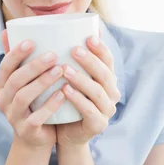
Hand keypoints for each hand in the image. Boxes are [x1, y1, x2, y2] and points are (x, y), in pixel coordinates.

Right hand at [0, 30, 65, 149]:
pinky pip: (36, 117)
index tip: (32, 41)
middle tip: (53, 55)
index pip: (5, 67)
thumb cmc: (34, 103)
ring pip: (23, 97)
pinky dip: (49, 105)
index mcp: (1, 86)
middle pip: (14, 81)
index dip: (15, 54)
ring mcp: (12, 117)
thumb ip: (19, 59)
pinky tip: (62, 94)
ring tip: (60, 71)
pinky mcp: (25, 130)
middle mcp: (2, 100)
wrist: (36, 139)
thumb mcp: (25, 82)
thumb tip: (8, 30)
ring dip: (42, 83)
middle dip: (33, 66)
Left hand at [56, 30, 120, 147]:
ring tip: (65, 69)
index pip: (108, 60)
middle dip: (90, 60)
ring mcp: (107, 110)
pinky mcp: (98, 125)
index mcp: (107, 79)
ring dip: (82, 79)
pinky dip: (78, 100)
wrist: (65, 133)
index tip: (88, 37)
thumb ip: (67, 59)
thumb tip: (52, 31)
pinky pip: (89, 111)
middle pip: (105, 74)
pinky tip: (65, 91)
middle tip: (74, 49)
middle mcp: (111, 93)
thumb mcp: (68, 78)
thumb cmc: (65, 100)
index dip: (101, 48)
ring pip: (97, 92)